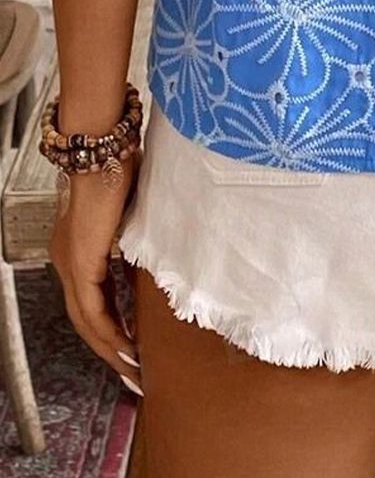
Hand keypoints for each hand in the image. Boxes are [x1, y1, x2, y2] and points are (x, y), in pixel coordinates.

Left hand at [49, 154, 142, 394]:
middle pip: (87, 319)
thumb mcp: (135, 210)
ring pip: (88, 322)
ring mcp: (71, 264)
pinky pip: (92, 312)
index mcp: (80, 247)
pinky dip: (109, 334)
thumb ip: (139, 236)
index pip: (93, 299)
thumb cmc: (122, 164)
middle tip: (133, 373)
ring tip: (134, 370)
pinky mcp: (80, 264)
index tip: (133, 346)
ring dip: (111, 349)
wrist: (104, 148)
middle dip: (112, 350)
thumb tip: (159, 253)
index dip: (112, 326)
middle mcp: (69, 260)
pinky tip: (126, 348)